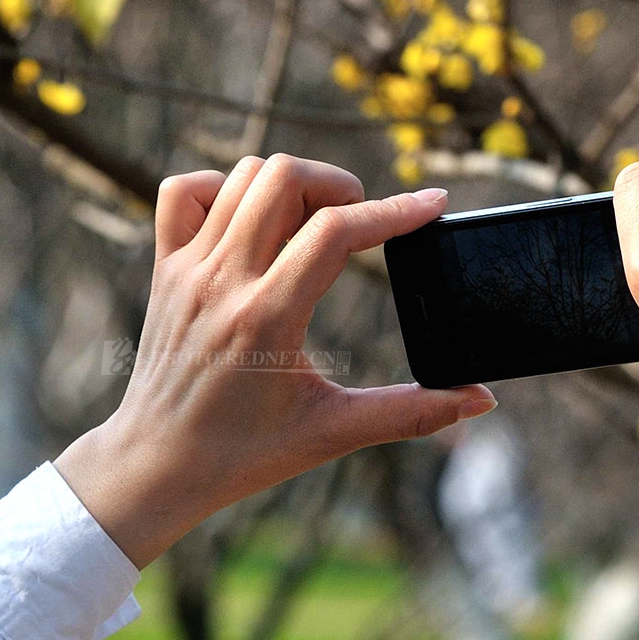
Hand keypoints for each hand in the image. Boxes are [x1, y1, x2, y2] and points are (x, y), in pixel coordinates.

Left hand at [56, 155, 496, 566]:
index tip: (434, 203)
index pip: (336, 231)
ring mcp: (187, 268)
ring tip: (315, 223)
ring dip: (289, 182)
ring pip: (242, 175)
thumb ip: (412, 413)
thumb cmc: (244, 454)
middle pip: (284, 177)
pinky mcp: (164, 267)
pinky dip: (225, 188)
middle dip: (339, 184)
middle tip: (362, 220)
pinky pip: (186, 191)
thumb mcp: (334, 433)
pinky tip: (252, 220)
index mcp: (267, 319)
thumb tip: (483, 399)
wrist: (155, 464)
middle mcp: (222, 281)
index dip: (396, 210)